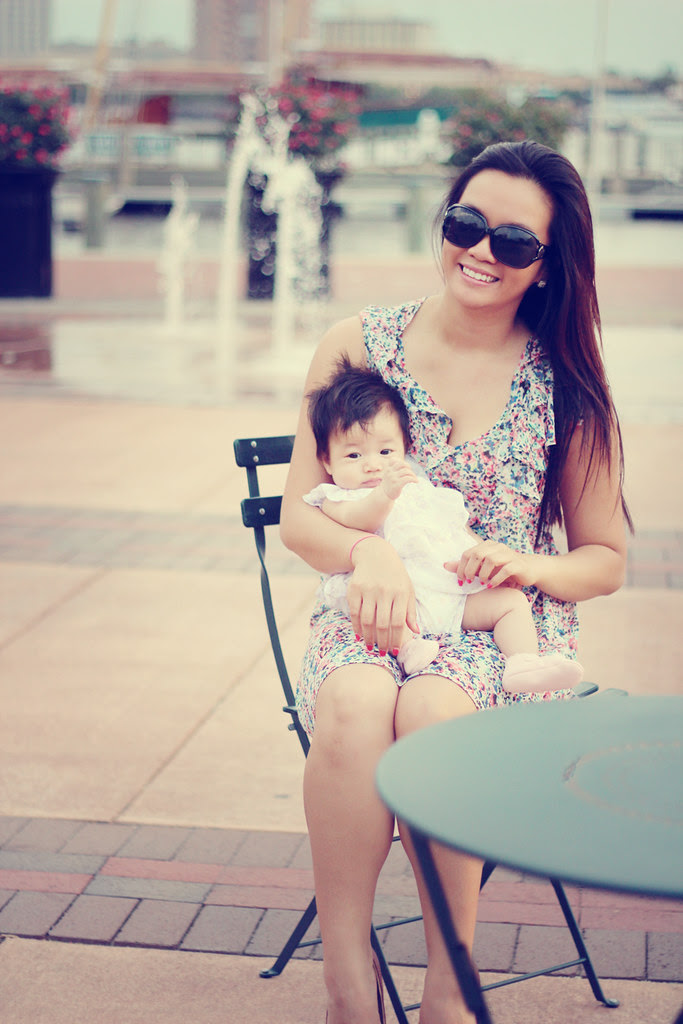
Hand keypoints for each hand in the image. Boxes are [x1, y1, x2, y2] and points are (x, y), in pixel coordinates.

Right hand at [347, 537, 418, 653]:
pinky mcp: (354, 588)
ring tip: (371, 647)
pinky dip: (356, 626)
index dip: (397, 639)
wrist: (375, 554)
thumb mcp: (407, 589)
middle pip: (382, 624)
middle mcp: (384, 591)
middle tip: (382, 653)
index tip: (395, 651)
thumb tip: (415, 631)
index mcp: (401, 593)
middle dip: (382, 642)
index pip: (398, 622)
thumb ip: (410, 611)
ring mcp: (368, 589)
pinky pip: (354, 612)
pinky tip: (360, 635)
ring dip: (369, 637)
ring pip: (367, 620)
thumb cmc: (395, 576)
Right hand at [381, 458, 417, 499]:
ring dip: (413, 474)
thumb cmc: (389, 484)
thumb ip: (395, 468)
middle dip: (408, 467)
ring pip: (406, 471)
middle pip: (402, 463)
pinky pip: (408, 478)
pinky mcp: (397, 485)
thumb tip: (406, 464)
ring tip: (414, 478)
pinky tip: (416, 481)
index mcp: (388, 469)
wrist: (384, 495)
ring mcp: (393, 478)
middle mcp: (389, 472)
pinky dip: (414, 479)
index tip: (405, 467)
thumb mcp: (389, 474)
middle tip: (410, 473)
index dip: (401, 461)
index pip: (393, 459)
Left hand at [445, 540, 537, 589]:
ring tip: (482, 583)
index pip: (468, 553)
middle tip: (468, 582)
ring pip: (491, 560)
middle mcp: (497, 547)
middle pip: (478, 554)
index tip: (460, 581)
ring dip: (483, 574)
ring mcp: (508, 555)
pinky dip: (496, 579)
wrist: (528, 570)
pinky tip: (491, 585)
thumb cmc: (502, 568)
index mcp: (487, 545)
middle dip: (470, 570)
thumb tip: (445, 565)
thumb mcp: (482, 567)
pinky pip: (505, 570)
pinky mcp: (517, 565)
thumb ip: (466, 566)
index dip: (461, 567)